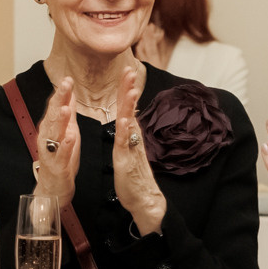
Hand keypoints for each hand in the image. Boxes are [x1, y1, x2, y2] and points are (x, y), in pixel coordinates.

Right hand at [33, 77, 80, 202]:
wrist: (53, 188)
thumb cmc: (61, 160)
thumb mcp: (67, 132)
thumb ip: (68, 114)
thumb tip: (68, 93)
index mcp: (51, 129)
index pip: (55, 107)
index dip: (61, 92)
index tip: (67, 78)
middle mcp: (48, 138)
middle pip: (53, 116)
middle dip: (59, 100)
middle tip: (65, 84)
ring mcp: (52, 152)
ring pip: (55, 134)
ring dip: (60, 121)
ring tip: (66, 108)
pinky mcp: (58, 166)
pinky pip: (62, 155)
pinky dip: (66, 146)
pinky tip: (71, 137)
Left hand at [111, 66, 166, 235]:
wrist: (143, 199)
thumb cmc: (134, 176)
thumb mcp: (129, 149)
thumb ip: (129, 132)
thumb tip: (130, 116)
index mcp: (130, 134)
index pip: (127, 106)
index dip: (126, 88)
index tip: (127, 70)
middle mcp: (132, 137)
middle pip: (130, 108)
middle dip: (129, 88)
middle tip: (130, 69)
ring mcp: (130, 148)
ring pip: (129, 122)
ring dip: (129, 105)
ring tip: (131, 88)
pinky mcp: (126, 161)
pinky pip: (125, 144)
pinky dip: (124, 131)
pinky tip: (124, 120)